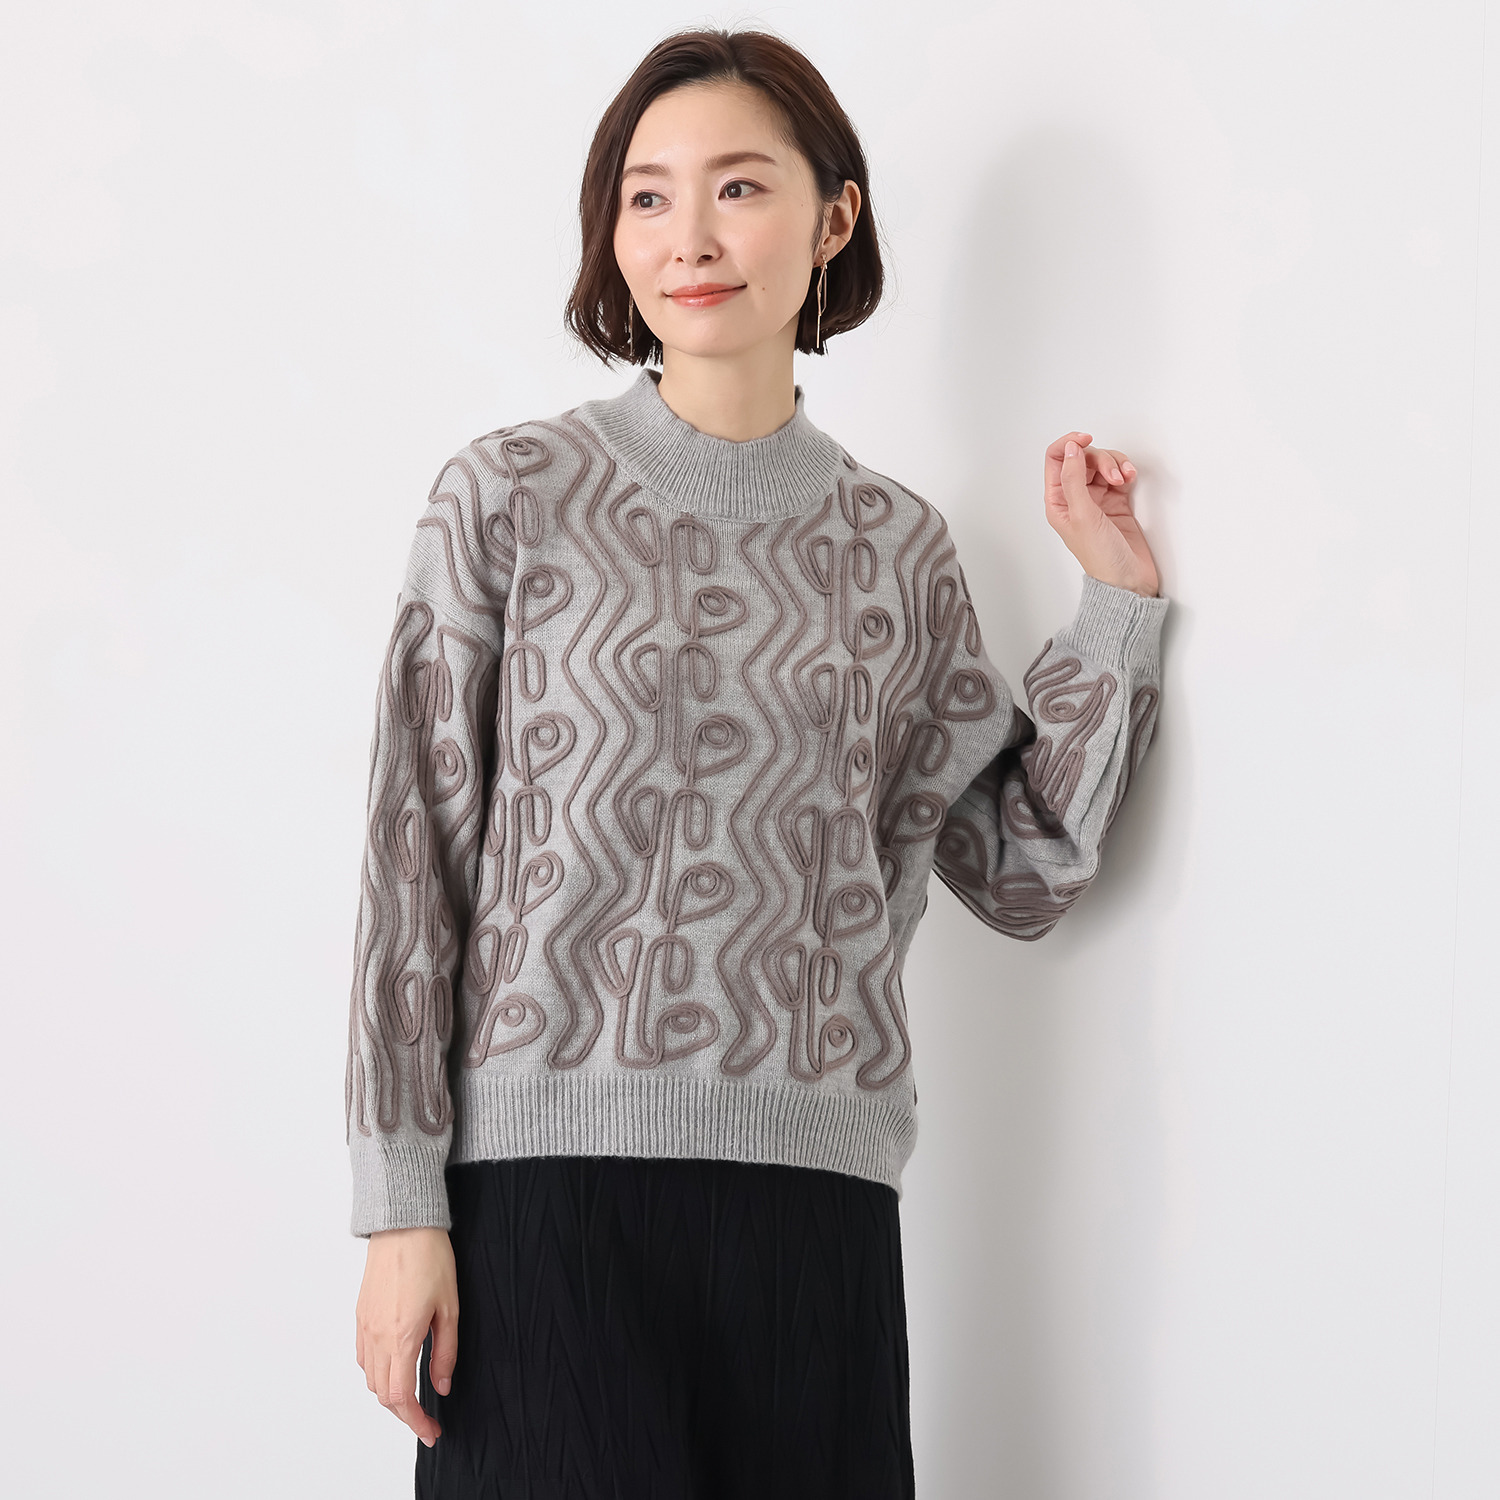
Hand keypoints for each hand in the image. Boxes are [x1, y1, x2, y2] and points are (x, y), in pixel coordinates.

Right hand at [355, 1226, 458, 1449]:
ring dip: (389, 1394)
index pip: (401, 1397)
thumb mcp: (450, 1307)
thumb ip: (445, 1351)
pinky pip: (363, 1357)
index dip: (415, 1421)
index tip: (431, 1431)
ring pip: (370, 1378)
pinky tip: (395, 1367)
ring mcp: (365, 1326)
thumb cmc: (430, 1258)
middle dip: (404, 1413)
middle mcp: (377, 1336)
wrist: (403, 1226)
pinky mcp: (360, 1315)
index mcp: (401, 1336)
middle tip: (426, 1420)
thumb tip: (441, 1385)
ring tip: (413, 1396)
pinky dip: (377, 1373)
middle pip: (382, 1394)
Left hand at [1043, 431, 1159, 597]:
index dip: (1069, 444)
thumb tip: (1070, 449)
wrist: (1129, 580)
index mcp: (1058, 502)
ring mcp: (1097, 499)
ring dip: (1115, 464)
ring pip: (1102, 464)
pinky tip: (1130, 478)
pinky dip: (1125, 471)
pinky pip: (1119, 474)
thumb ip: (1074, 479)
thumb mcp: (1082, 515)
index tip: (1086, 439)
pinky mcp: (1117, 501)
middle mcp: (1075, 498)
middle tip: (1113, 476)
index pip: (1055, 459)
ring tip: (1124, 479)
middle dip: (1100, 459)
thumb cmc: (1101, 558)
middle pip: (1082, 458)